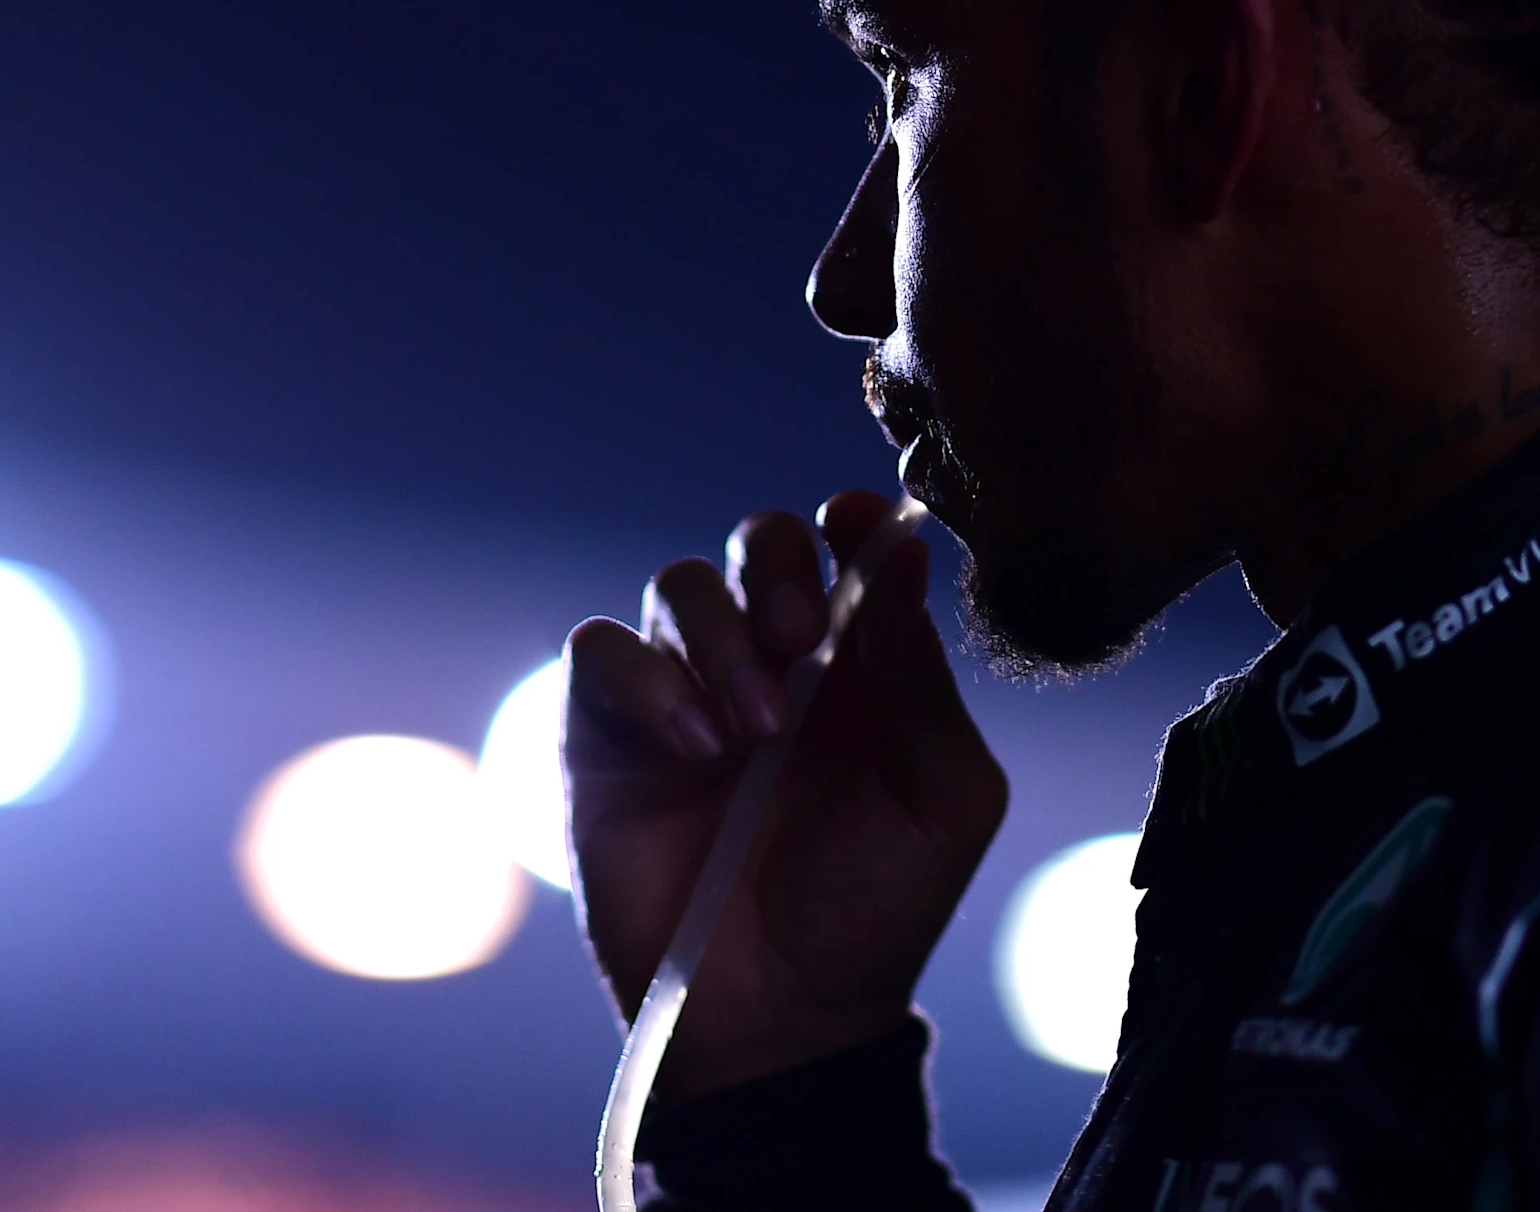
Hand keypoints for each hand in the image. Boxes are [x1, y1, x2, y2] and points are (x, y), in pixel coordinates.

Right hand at [564, 490, 1006, 1099]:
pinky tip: (693, 748)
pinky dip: (644, 679)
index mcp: (859, 668)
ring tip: (752, 730)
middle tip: (801, 639)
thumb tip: (904, 553)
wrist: (780, 1016)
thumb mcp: (940, 798)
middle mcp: (770, 664)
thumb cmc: (874, 911)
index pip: (845, 553)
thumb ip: (922, 679)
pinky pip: (599, 649)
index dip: (849, 524)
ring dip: (718, 637)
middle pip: (756, 544)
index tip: (852, 522)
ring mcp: (683, 694)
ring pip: (677, 585)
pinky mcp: (606, 734)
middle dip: (776, 569)